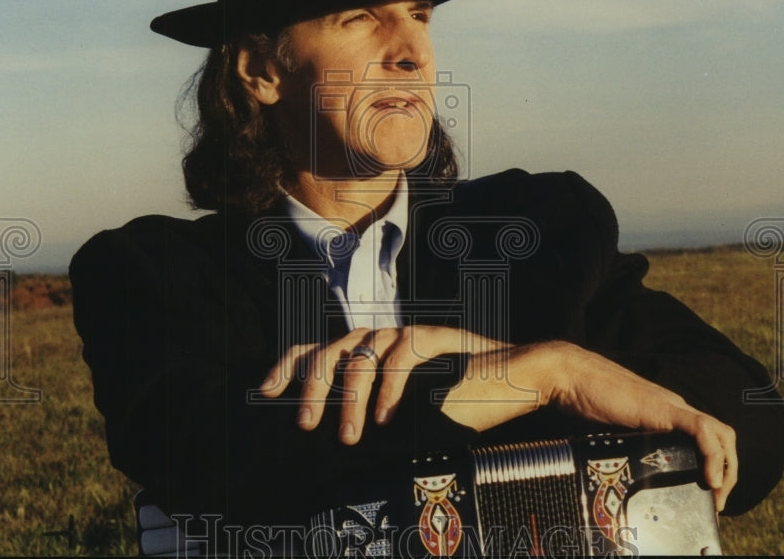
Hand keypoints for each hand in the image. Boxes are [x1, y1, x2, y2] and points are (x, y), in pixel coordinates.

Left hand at [259, 325, 508, 444]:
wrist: (518, 379)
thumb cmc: (462, 402)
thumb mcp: (410, 416)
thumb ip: (376, 420)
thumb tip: (337, 447)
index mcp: (371, 354)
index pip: (318, 350)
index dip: (288, 366)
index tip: (265, 392)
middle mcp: (383, 338)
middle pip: (331, 350)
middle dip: (312, 387)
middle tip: (307, 423)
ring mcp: (407, 335)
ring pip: (363, 354)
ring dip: (352, 398)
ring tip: (352, 435)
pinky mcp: (435, 337)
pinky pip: (401, 357)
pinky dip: (390, 389)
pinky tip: (386, 418)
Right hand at [442, 341, 737, 511]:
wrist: (571, 375)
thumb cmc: (584, 397)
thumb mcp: (613, 427)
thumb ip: (627, 439)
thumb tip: (621, 470)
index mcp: (664, 411)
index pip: (705, 435)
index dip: (714, 463)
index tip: (706, 491)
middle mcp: (675, 407)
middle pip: (722, 435)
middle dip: (729, 471)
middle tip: (716, 499)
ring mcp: (672, 407)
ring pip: (722, 434)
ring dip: (728, 468)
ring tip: (717, 494)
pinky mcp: (665, 409)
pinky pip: (704, 432)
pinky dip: (714, 457)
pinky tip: (709, 479)